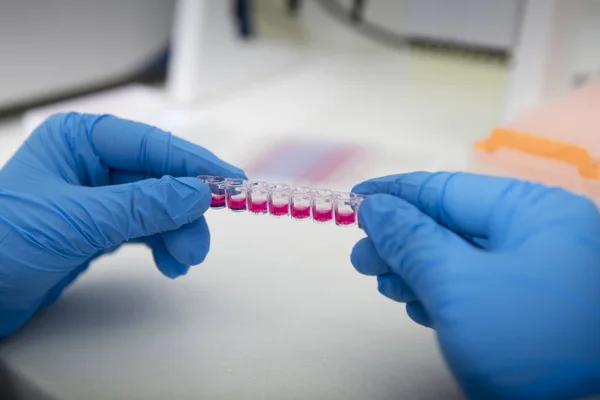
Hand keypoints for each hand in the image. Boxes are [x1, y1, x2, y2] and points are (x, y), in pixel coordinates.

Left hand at [0, 113, 245, 336]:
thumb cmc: (3, 243)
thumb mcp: (77, 220)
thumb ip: (142, 206)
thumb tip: (197, 194)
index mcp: (79, 140)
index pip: (151, 145)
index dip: (192, 163)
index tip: (229, 180)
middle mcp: (92, 163)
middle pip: (159, 179)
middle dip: (182, 211)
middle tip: (198, 244)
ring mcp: (97, 196)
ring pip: (156, 207)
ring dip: (176, 232)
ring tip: (184, 260)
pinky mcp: (98, 227)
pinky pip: (144, 228)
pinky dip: (162, 245)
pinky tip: (170, 263)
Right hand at [351, 172, 599, 398]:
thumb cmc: (530, 345)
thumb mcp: (458, 285)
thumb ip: (411, 241)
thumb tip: (376, 208)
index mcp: (535, 213)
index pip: (449, 190)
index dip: (396, 193)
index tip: (356, 197)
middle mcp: (539, 238)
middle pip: (452, 226)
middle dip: (401, 242)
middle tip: (361, 257)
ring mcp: (537, 278)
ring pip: (460, 261)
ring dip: (416, 271)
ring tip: (384, 284)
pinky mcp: (529, 312)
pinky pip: (474, 289)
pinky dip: (440, 294)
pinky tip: (416, 305)